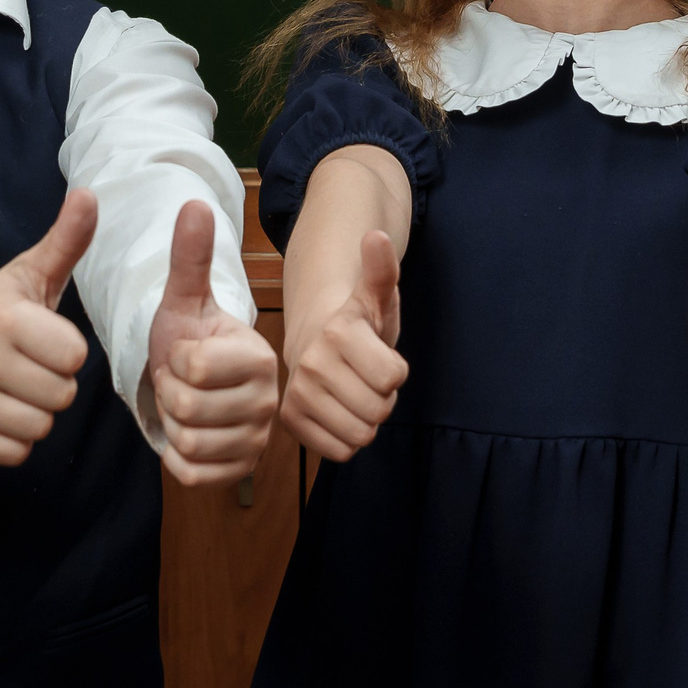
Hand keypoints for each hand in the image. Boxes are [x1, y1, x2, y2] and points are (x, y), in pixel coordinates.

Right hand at [0, 189, 97, 464]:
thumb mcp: (32, 272)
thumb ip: (66, 239)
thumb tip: (90, 194)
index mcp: (2, 316)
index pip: (74, 357)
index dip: (67, 349)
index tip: (46, 337)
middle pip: (62, 395)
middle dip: (55, 382)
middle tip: (30, 363)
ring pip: (41, 427)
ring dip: (37, 411)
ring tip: (16, 385)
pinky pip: (16, 453)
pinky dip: (15, 437)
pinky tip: (0, 408)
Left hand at [142, 201, 278, 485]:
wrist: (192, 383)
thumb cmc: (189, 338)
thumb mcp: (185, 298)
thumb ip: (191, 256)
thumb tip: (194, 203)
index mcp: (260, 356)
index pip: (194, 367)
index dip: (173, 360)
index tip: (184, 353)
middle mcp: (269, 402)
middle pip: (188, 407)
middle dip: (169, 393)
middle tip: (180, 381)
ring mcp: (257, 440)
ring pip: (188, 442)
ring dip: (172, 423)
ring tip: (184, 403)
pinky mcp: (239, 471)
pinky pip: (190, 472)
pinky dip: (175, 455)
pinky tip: (186, 433)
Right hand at [279, 229, 407, 461]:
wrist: (315, 341)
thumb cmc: (356, 323)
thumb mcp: (376, 296)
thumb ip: (381, 270)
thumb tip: (376, 236)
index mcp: (338, 332)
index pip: (394, 377)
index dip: (396, 371)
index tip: (379, 356)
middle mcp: (312, 363)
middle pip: (379, 410)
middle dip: (383, 398)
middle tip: (366, 378)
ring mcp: (298, 394)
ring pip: (361, 435)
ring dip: (366, 419)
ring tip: (353, 393)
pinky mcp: (291, 422)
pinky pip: (340, 452)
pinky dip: (346, 438)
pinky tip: (339, 412)